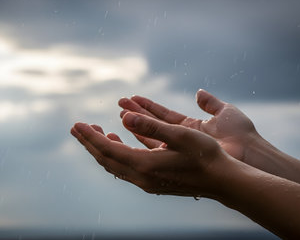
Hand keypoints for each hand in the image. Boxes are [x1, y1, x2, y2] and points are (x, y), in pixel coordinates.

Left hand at [70, 112, 229, 197]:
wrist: (222, 181)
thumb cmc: (205, 156)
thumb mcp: (180, 135)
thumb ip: (151, 126)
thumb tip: (124, 117)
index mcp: (143, 165)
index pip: (107, 149)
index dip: (90, 136)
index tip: (77, 124)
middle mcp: (140, 177)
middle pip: (105, 159)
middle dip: (89, 143)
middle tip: (77, 128)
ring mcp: (146, 182)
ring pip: (114, 164)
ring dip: (102, 148)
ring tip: (94, 133)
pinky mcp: (153, 182)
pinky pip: (125, 168)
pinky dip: (116, 154)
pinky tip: (118, 142)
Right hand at [118, 89, 259, 161]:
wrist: (249, 156)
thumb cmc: (241, 135)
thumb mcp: (225, 113)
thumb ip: (210, 103)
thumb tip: (199, 92)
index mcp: (192, 127)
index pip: (163, 115)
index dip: (147, 106)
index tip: (131, 97)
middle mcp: (182, 140)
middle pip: (153, 125)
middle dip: (135, 114)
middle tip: (118, 104)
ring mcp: (179, 151)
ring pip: (150, 136)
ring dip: (134, 125)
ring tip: (119, 115)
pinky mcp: (178, 160)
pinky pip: (155, 146)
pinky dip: (141, 137)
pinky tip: (127, 129)